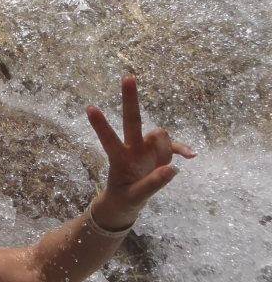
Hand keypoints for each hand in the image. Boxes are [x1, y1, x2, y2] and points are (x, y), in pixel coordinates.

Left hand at [86, 76, 195, 228]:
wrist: (126, 203)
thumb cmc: (124, 199)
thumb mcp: (135, 197)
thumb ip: (152, 185)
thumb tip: (174, 169)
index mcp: (120, 159)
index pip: (109, 139)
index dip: (101, 125)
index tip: (90, 108)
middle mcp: (132, 148)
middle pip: (132, 120)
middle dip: (130, 99)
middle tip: (128, 77)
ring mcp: (146, 149)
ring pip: (159, 134)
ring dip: (166, 146)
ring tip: (165, 169)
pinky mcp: (159, 154)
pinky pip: (174, 147)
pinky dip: (182, 150)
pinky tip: (191, 156)